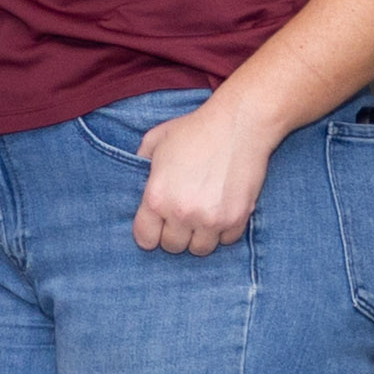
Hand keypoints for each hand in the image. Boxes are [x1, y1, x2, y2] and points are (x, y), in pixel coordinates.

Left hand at [132, 103, 271, 255]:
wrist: (239, 124)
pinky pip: (227, 241)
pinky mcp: (237, 219)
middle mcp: (182, 213)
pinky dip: (224, 230)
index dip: (150, 232)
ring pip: (200, 249)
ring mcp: (211, 219)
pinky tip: (222, 210)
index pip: (145, 239)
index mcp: (157, 197)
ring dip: (200, 236)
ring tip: (203, 216)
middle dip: (176, 233)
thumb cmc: (195, 129)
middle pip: (173, 246)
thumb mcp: (155, 140)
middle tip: (183, 215)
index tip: (158, 224)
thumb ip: (139, 163)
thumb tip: (134, 179)